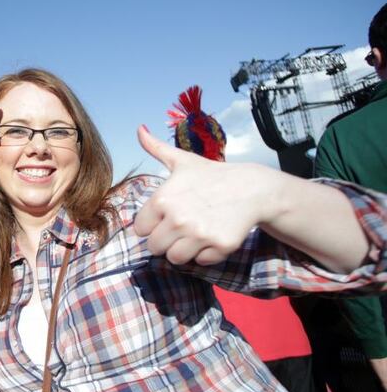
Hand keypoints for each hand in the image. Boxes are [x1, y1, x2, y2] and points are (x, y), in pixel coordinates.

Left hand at [133, 126, 277, 264]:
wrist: (252, 188)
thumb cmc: (212, 175)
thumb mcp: (182, 161)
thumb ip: (156, 149)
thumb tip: (139, 129)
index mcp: (162, 200)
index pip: (140, 229)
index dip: (152, 224)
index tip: (165, 217)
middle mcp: (177, 219)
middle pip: (154, 247)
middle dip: (165, 239)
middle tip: (180, 227)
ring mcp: (198, 234)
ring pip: (174, 258)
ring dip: (182, 250)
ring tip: (194, 233)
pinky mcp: (218, 247)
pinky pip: (200, 262)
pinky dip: (205, 254)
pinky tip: (212, 236)